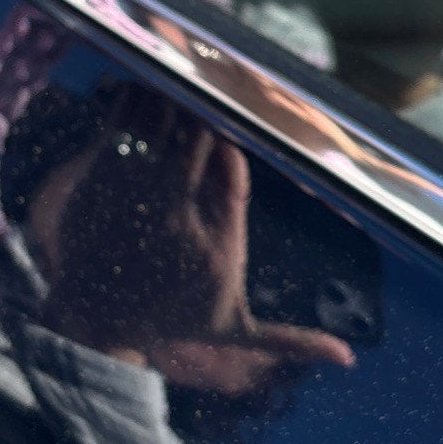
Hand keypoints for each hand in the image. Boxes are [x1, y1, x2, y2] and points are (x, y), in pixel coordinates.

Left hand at [27, 88, 354, 395]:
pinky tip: (142, 88)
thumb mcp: (233, 330)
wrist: (94, 320)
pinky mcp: (100, 182)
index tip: (228, 133)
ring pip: (158, 124)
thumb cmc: (169, 319)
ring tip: (176, 85)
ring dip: (168, 100)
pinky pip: (120, 125)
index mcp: (215, 244)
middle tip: (203, 96)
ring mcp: (134, 197)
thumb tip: (348, 359)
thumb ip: (289, 338)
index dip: (231, 145)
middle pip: (196, 140)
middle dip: (201, 114)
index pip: (233, 171)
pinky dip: (132, 100)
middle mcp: (175, 217)